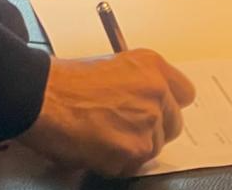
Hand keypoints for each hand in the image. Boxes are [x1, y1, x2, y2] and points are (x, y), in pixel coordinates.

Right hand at [19, 50, 195, 176]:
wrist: (45, 97)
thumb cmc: (68, 82)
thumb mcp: (114, 66)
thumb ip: (140, 82)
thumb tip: (151, 102)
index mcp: (152, 65)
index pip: (185, 93)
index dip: (170, 104)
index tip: (162, 109)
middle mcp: (156, 91)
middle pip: (174, 124)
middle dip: (153, 129)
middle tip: (126, 126)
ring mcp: (148, 121)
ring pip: (154, 147)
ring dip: (134, 146)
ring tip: (105, 134)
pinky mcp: (135, 149)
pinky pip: (135, 165)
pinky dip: (118, 162)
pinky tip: (99, 146)